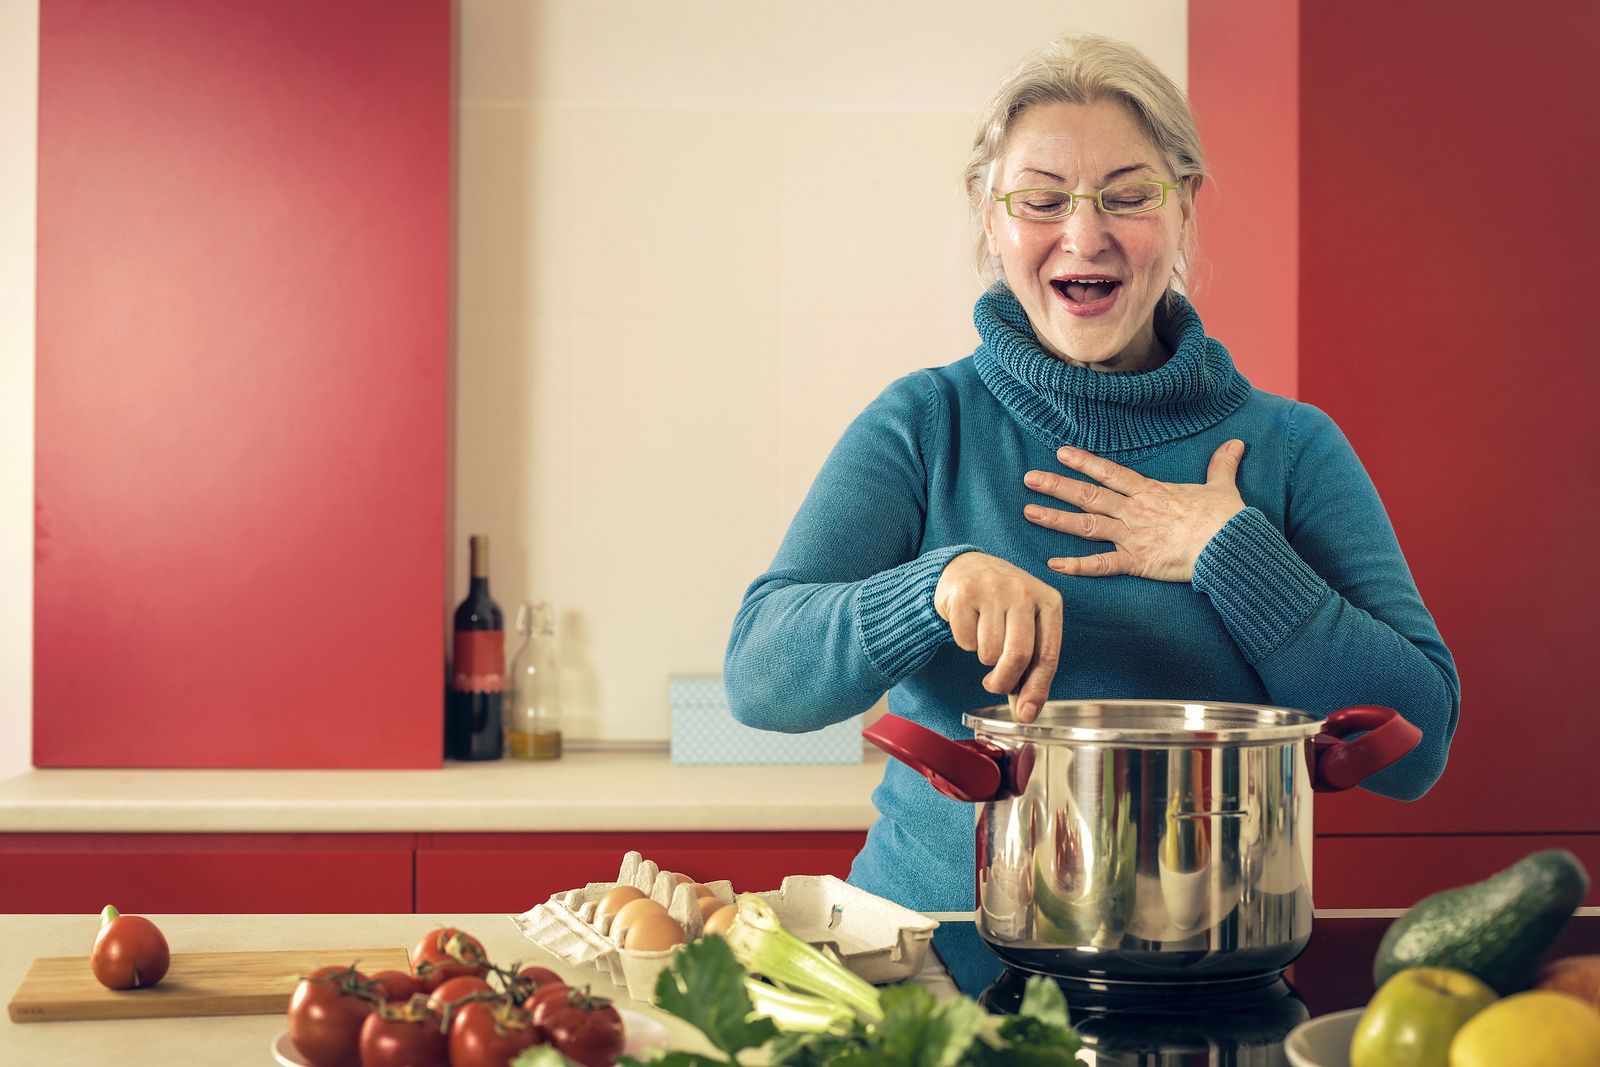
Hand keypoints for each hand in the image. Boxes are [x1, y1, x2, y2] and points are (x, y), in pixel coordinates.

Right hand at [933, 552, 1061, 722]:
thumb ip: (1031, 665)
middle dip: (1004, 682)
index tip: (1026, 713)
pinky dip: (964, 642)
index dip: (1037, 689)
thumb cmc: (1003, 604)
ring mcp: (993, 589)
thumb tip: (1026, 712)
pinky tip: (969, 623)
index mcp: (1049, 601)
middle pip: (1018, 655)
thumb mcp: (1027, 626)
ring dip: (983, 658)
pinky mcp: (964, 592)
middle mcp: (1023, 591)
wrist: (968, 567)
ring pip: (988, 651)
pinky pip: (964, 640)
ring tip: (984, 639)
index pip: (1047, 655)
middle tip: (994, 685)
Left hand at [1022, 441, 1247, 582]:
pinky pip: (1101, 565)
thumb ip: (1222, 464)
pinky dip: (1076, 566)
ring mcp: (1132, 537)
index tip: (1060, 453)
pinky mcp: (1136, 563)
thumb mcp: (1222, 486)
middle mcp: (1134, 511)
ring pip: (1086, 525)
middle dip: (1056, 486)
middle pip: (1088, 495)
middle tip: (1029, 479)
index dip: (1084, 462)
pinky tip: (1053, 563)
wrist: (1231, 546)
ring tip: (1028, 512)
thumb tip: (1237, 443)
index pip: (1110, 473)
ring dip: (1056, 518)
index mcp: (1150, 492)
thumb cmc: (1226, 519)